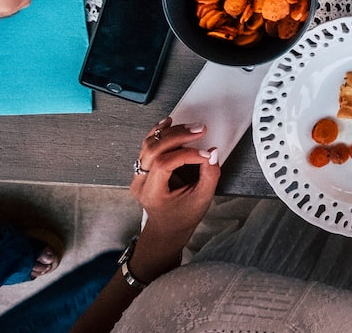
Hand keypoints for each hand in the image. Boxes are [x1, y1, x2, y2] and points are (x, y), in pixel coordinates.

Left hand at [131, 118, 219, 246]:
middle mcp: (140, 182)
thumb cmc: (182, 217)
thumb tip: (213, 153)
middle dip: (178, 136)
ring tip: (187, 125)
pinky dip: (159, 133)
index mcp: (152, 193)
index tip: (205, 154)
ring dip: (169, 132)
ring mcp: (139, 174)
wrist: (168, 228)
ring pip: (148, 145)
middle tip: (199, 129)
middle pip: (153, 150)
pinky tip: (169, 124)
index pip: (164, 164)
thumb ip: (209, 175)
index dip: (187, 155)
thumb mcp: (202, 199)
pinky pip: (147, 146)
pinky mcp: (143, 168)